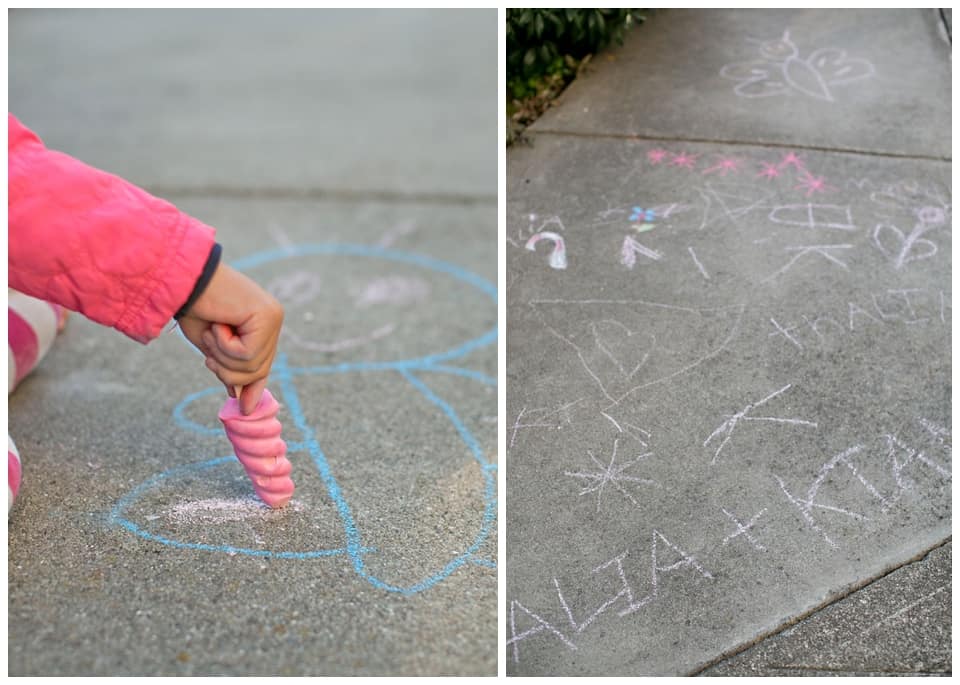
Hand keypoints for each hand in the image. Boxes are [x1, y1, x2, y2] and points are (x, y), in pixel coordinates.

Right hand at [178, 264, 283, 413]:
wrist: (183, 281)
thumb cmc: (193, 308)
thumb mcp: (212, 347)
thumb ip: (229, 368)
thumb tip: (240, 398)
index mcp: (262, 326)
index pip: (262, 365)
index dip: (253, 387)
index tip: (247, 410)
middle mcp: (273, 320)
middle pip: (258, 371)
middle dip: (227, 368)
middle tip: (210, 347)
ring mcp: (273, 318)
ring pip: (252, 366)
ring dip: (222, 355)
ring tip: (213, 331)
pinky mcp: (267, 316)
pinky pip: (247, 353)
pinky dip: (225, 345)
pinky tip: (220, 324)